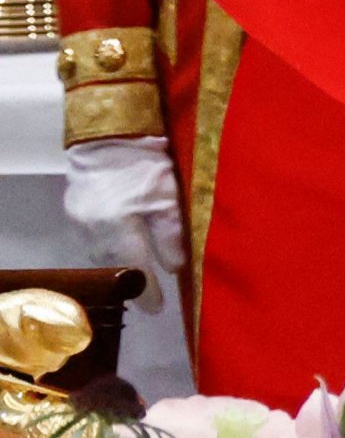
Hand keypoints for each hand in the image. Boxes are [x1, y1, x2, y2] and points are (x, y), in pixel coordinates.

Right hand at [63, 135, 186, 312]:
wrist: (108, 132)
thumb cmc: (145, 160)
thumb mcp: (167, 194)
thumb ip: (171, 233)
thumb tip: (176, 268)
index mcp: (119, 225)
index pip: (136, 270)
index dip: (148, 292)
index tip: (158, 308)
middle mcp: (94, 230)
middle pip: (116, 266)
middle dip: (133, 278)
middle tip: (149, 289)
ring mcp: (79, 222)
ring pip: (102, 255)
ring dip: (120, 263)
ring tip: (137, 269)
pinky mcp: (73, 213)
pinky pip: (92, 240)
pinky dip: (108, 246)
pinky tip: (120, 244)